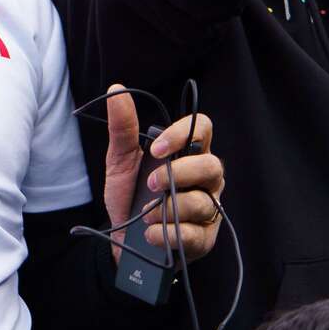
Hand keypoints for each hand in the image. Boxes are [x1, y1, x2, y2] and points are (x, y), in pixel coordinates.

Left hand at [99, 86, 223, 260]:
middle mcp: (206, 179)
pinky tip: (150, 234)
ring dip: (169, 208)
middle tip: (151, 185)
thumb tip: (116, 90)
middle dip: (178, 174)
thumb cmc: (130, 195)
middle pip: (212, 165)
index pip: (202, 128)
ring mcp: (208, 209)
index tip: (156, 149)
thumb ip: (123, 128)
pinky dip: (168, 234)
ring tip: (146, 214)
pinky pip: (196, 235)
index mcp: (189, 153)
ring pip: (203, 202)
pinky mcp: (204, 238)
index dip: (183, 134)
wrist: (122, 239)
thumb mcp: (121, 161)